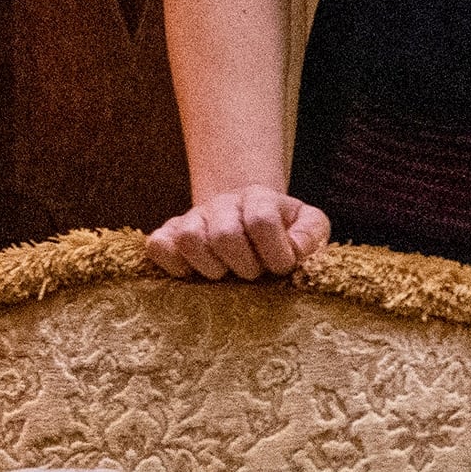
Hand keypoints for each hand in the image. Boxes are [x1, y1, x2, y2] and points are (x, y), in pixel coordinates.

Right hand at [147, 185, 327, 278]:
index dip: (275, 252)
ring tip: (226, 274)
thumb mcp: (308, 225)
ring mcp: (192, 217)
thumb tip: (296, 251)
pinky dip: (175, 265)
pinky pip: (158, 247)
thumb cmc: (280, 229)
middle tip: (253, 273)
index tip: (282, 267)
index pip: (262, 220)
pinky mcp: (168, 234)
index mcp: (259, 197)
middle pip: (225, 235)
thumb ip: (311, 234)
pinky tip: (195, 273)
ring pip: (190, 240)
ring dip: (212, 268)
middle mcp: (222, 203)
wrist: (244, 218)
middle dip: (245, 266)